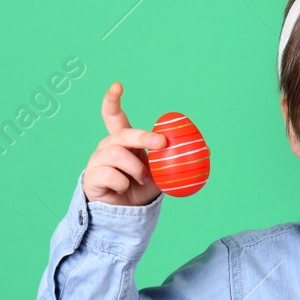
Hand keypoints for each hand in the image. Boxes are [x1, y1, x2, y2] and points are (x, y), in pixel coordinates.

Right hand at [82, 82, 166, 206]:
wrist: (125, 213)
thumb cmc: (140, 189)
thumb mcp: (161, 173)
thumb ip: (176, 160)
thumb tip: (207, 149)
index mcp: (122, 141)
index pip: (112, 115)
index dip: (112, 99)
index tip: (118, 85)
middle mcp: (107, 146)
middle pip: (122, 133)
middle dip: (143, 137)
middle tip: (161, 143)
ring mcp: (97, 161)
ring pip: (117, 154)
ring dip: (136, 169)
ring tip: (142, 179)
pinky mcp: (92, 176)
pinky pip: (110, 174)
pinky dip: (123, 183)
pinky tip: (124, 188)